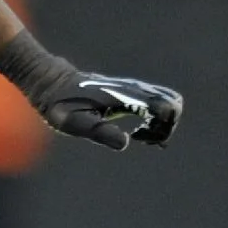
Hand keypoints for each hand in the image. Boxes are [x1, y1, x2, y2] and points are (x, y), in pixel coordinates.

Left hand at [37, 72, 183, 151]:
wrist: (53, 83)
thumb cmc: (62, 105)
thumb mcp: (75, 123)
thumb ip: (100, 131)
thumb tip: (125, 143)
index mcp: (127, 96)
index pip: (167, 107)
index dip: (162, 128)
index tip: (139, 137)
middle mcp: (135, 89)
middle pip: (173, 104)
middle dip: (166, 126)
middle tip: (142, 138)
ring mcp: (134, 88)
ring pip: (168, 102)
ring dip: (162, 122)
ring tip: (140, 135)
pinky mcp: (131, 91)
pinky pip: (157, 102)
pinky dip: (157, 118)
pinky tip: (137, 130)